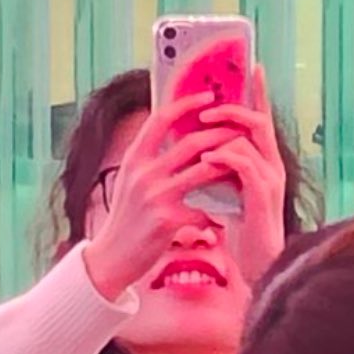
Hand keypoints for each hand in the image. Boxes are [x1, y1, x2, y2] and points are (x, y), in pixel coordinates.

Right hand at [82, 92, 242, 302]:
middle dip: (220, 135)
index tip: (208, 95)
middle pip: (191, 142)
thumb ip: (149, 159)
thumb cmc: (126, 219)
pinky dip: (217, 213)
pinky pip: (205, 210)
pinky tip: (223, 218)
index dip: (186, 104)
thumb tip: (170, 134)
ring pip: (204, 171)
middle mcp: (144, 173)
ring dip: (226, 167)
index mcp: (134, 159)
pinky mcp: (168, 221)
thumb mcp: (130, 181)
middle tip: (239, 132)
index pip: (160, 119)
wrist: (111, 257)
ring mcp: (156, 196)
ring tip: (241, 167)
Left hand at [197, 64, 287, 284]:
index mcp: (264, 164)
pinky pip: (244, 166)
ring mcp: (270, 182)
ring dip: (221, 134)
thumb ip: (222, 168)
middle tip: (207, 107)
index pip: (262, 121)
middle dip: (233, 108)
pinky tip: (206, 160)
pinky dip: (223, 158)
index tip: (253, 67)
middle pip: (259, 122)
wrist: (259, 267)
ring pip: (249, 141)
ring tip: (197, 134)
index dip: (258, 94)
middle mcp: (273, 168)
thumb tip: (201, 146)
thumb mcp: (230, 192)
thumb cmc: (244, 233)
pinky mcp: (263, 198)